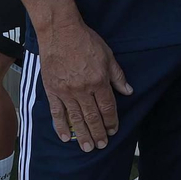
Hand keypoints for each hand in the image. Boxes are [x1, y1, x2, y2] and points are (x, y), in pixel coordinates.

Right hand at [37, 18, 132, 152]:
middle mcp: (83, 89)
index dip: (111, 121)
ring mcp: (66, 91)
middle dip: (98, 133)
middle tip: (101, 145)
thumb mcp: (108, 55)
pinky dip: (60, 126)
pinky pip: (56, 112)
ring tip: (87, 147)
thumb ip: (117, 76)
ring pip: (75, 118)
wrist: (60, 31)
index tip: (113, 131)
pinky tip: (65, 137)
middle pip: (92, 116)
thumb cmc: (85, 40)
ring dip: (82, 135)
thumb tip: (128, 91)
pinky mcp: (52, 90)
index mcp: (98, 81)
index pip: (107, 107)